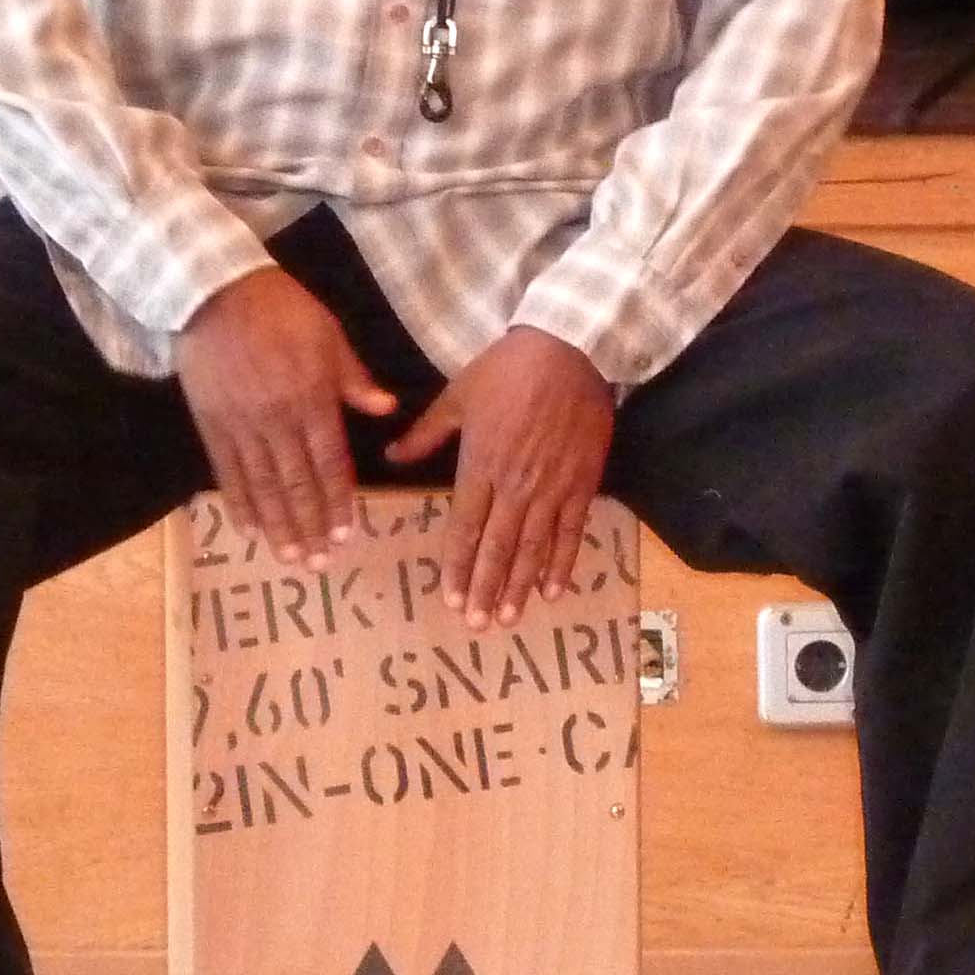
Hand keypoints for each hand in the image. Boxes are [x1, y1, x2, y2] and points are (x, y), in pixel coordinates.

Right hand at [176, 268, 396, 561]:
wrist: (215, 292)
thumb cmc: (282, 310)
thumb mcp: (329, 335)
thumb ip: (355, 378)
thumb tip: (387, 409)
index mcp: (313, 399)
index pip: (330, 462)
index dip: (339, 501)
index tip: (347, 535)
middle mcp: (278, 419)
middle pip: (296, 484)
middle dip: (310, 526)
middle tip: (319, 563)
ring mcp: (242, 425)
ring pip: (262, 485)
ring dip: (278, 526)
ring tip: (289, 557)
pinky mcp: (211, 423)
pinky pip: (226, 471)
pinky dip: (238, 503)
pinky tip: (248, 529)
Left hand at [385, 328, 614, 626]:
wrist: (567, 350)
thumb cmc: (507, 370)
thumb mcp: (457, 397)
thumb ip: (425, 434)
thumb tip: (392, 456)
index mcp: (480, 465)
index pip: (466, 527)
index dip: (457, 566)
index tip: (450, 598)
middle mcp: (514, 485)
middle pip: (497, 547)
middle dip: (484, 588)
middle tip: (476, 624)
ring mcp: (551, 487)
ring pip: (533, 547)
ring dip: (519, 586)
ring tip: (508, 618)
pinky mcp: (581, 483)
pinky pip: (571, 531)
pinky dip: (562, 563)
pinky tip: (554, 590)